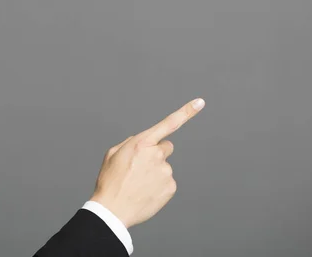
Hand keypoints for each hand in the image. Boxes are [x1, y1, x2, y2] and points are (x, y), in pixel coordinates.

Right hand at [90, 98, 204, 228]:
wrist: (113, 210)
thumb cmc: (110, 181)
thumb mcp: (113, 154)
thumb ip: (131, 143)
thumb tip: (143, 142)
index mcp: (141, 143)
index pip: (168, 124)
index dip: (186, 112)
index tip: (200, 102)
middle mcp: (156, 155)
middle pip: (165, 147)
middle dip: (156, 153)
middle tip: (140, 167)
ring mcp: (165, 172)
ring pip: (164, 166)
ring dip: (154, 172)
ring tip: (138, 183)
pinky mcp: (170, 187)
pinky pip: (167, 182)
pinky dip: (158, 186)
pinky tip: (145, 192)